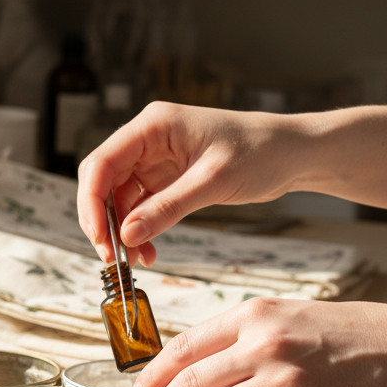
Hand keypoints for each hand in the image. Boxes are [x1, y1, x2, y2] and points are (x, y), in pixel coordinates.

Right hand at [77, 102, 304, 264]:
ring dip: (122, 230)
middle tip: (111, 256)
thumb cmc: (261, 152)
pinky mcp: (166, 177)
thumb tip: (126, 236)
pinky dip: (141, 229)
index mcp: (152, 126)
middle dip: (103, 220)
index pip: (102, 162)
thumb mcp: (212, 182)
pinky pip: (140, 206)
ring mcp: (154, 159)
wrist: (295, 153)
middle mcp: (147, 139)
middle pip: (103, 181)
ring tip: (135, 260)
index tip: (99, 237)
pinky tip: (148, 251)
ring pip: (119, 198)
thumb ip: (167, 208)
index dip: (91, 201)